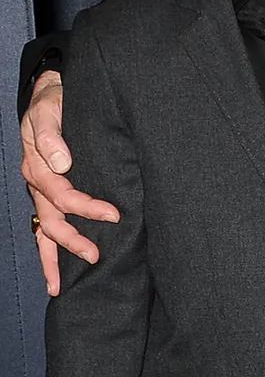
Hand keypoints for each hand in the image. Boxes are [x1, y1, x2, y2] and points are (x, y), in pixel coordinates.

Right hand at [19, 71, 118, 294]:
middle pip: (52, 219)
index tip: (114, 214)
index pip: (63, 194)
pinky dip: (47, 249)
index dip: (87, 207)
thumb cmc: (53, 100)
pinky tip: (54, 272)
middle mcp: (37, 182)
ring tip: (62, 285)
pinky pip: (43, 225)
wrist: (49, 92)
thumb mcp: (49, 109)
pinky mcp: (47, 192)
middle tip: (97, 254)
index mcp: (38, 165)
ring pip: (43, 229)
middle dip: (73, 240)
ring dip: (54, 255)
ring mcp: (40, 190)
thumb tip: (63, 163)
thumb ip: (52, 134)